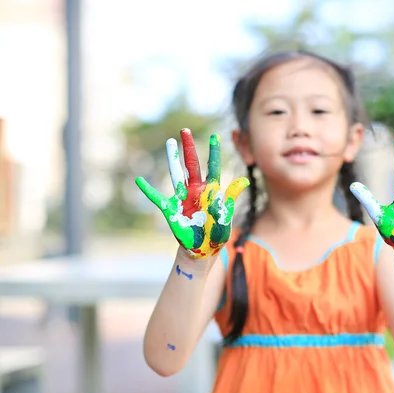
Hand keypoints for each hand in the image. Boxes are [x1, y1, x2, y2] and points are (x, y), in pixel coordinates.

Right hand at [135, 128, 248, 258]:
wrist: (203, 250)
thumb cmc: (217, 233)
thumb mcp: (226, 215)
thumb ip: (231, 197)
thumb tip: (244, 181)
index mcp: (211, 191)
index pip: (213, 167)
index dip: (214, 152)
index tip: (215, 136)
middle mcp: (196, 190)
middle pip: (192, 164)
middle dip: (189, 147)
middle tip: (185, 130)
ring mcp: (183, 198)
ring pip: (176, 173)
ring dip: (172, 158)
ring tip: (169, 142)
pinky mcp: (172, 210)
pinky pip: (157, 198)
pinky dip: (148, 190)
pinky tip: (139, 180)